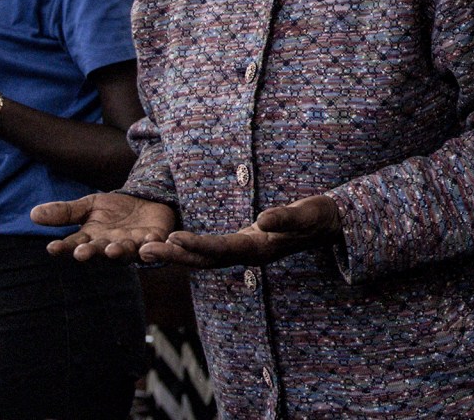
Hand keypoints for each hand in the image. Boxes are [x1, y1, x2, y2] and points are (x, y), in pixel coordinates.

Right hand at [35, 193, 177, 262]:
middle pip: (98, 253)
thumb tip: (33, 214)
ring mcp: (132, 247)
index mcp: (90, 240)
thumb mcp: (88, 206)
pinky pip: (154, 247)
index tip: (52, 248)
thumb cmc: (113, 210)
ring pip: (125, 254)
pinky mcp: (154, 241)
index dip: (63, 249)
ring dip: (119, 252)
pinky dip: (152, 247)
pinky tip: (149, 242)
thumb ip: (65, 212)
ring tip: (112, 249)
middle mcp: (109, 247)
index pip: (73, 246)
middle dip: (91, 253)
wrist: (146, 202)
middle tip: (82, 252)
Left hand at [139, 194, 342, 268]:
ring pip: (203, 259)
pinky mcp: (243, 245)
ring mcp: (245, 252)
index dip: (197, 244)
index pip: (222, 249)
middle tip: (142, 251)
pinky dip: (187, 249)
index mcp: (260, 249)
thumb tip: (261, 220)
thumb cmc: (320, 216)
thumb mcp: (308, 214)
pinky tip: (168, 244)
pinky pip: (209, 251)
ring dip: (174, 255)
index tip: (172, 237)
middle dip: (174, 256)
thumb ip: (286, 218)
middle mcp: (248, 255)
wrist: (331, 225)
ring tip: (145, 250)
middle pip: (205, 260)